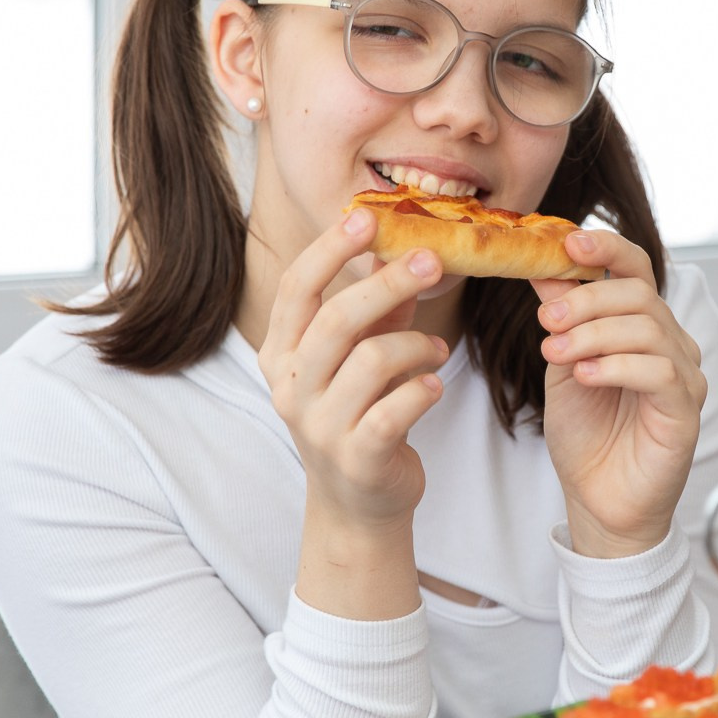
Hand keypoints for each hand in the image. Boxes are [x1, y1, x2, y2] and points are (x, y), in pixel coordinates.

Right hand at [259, 208, 451, 612]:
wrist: (357, 499)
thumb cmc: (359, 411)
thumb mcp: (358, 354)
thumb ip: (375, 308)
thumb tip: (395, 244)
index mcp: (281, 353)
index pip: (298, 289)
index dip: (330, 249)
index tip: (365, 218)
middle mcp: (291, 387)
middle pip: (337, 318)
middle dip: (388, 282)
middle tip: (431, 259)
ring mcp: (320, 426)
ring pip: (371, 360)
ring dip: (416, 345)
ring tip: (436, 351)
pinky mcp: (357, 457)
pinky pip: (394, 410)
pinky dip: (422, 389)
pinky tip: (434, 385)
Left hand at [533, 230, 707, 558]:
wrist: (598, 500)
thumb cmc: (587, 434)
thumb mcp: (563, 364)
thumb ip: (561, 317)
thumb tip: (544, 265)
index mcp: (642, 325)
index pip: (635, 268)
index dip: (605, 249)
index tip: (566, 242)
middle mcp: (671, 343)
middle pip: (639, 295)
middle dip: (586, 301)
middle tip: (545, 320)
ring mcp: (684, 376)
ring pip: (648, 328)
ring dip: (593, 334)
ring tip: (555, 353)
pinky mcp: (685, 411)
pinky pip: (659, 372)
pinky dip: (616, 366)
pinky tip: (583, 376)